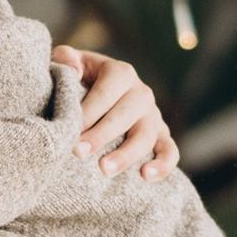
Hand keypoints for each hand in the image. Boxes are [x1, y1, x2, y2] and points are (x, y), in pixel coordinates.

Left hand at [54, 44, 178, 181]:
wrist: (95, 97)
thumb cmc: (78, 82)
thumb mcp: (71, 65)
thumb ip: (66, 59)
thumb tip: (70, 64)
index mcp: (120, 73)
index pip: (106, 92)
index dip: (88, 111)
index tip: (69, 130)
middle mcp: (141, 93)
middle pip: (125, 115)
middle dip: (101, 135)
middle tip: (78, 152)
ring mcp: (153, 116)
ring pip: (146, 136)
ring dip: (126, 154)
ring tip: (104, 170)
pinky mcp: (161, 136)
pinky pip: (170, 151)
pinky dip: (163, 164)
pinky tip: (146, 176)